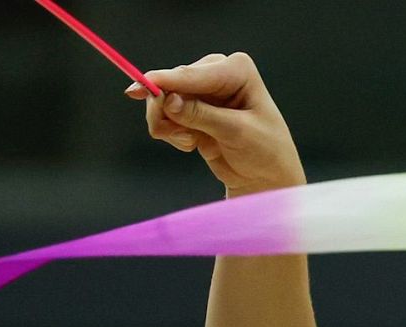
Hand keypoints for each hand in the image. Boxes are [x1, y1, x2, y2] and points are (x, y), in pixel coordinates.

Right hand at [124, 52, 306, 197]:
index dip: (164, 82)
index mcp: (236, 70)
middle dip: (168, 113)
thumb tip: (167, 100)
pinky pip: (163, 116)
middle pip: (170, 84)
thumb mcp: (236, 132)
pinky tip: (193, 143)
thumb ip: (201, 115)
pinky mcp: (190, 109)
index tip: (139, 89)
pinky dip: (172, 133)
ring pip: (161, 101)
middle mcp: (216, 72)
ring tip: (192, 142)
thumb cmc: (265, 151)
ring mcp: (201, 91)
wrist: (266, 176)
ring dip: (170, 126)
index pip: (192, 74)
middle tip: (184, 139)